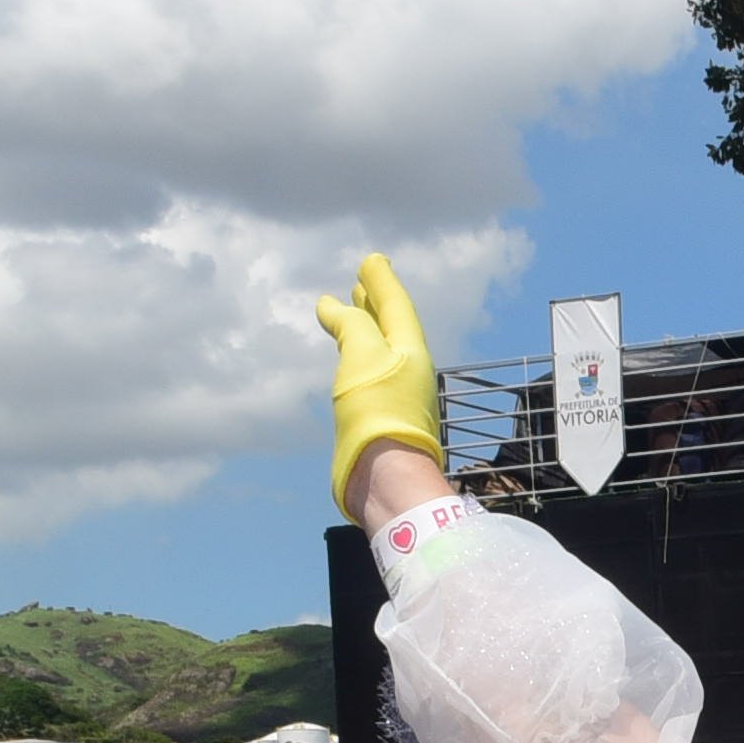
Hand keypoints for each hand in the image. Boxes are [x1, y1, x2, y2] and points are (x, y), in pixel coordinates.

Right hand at [317, 251, 443, 517]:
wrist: (386, 481)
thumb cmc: (379, 413)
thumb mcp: (364, 355)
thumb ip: (352, 325)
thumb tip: (333, 303)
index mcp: (410, 351)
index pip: (396, 306)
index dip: (382, 282)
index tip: (371, 261)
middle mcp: (407, 370)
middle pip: (391, 326)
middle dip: (376, 302)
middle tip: (363, 281)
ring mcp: (395, 395)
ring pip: (379, 349)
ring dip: (366, 327)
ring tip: (352, 311)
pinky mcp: (378, 418)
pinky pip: (369, 373)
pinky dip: (358, 356)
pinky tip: (349, 361)